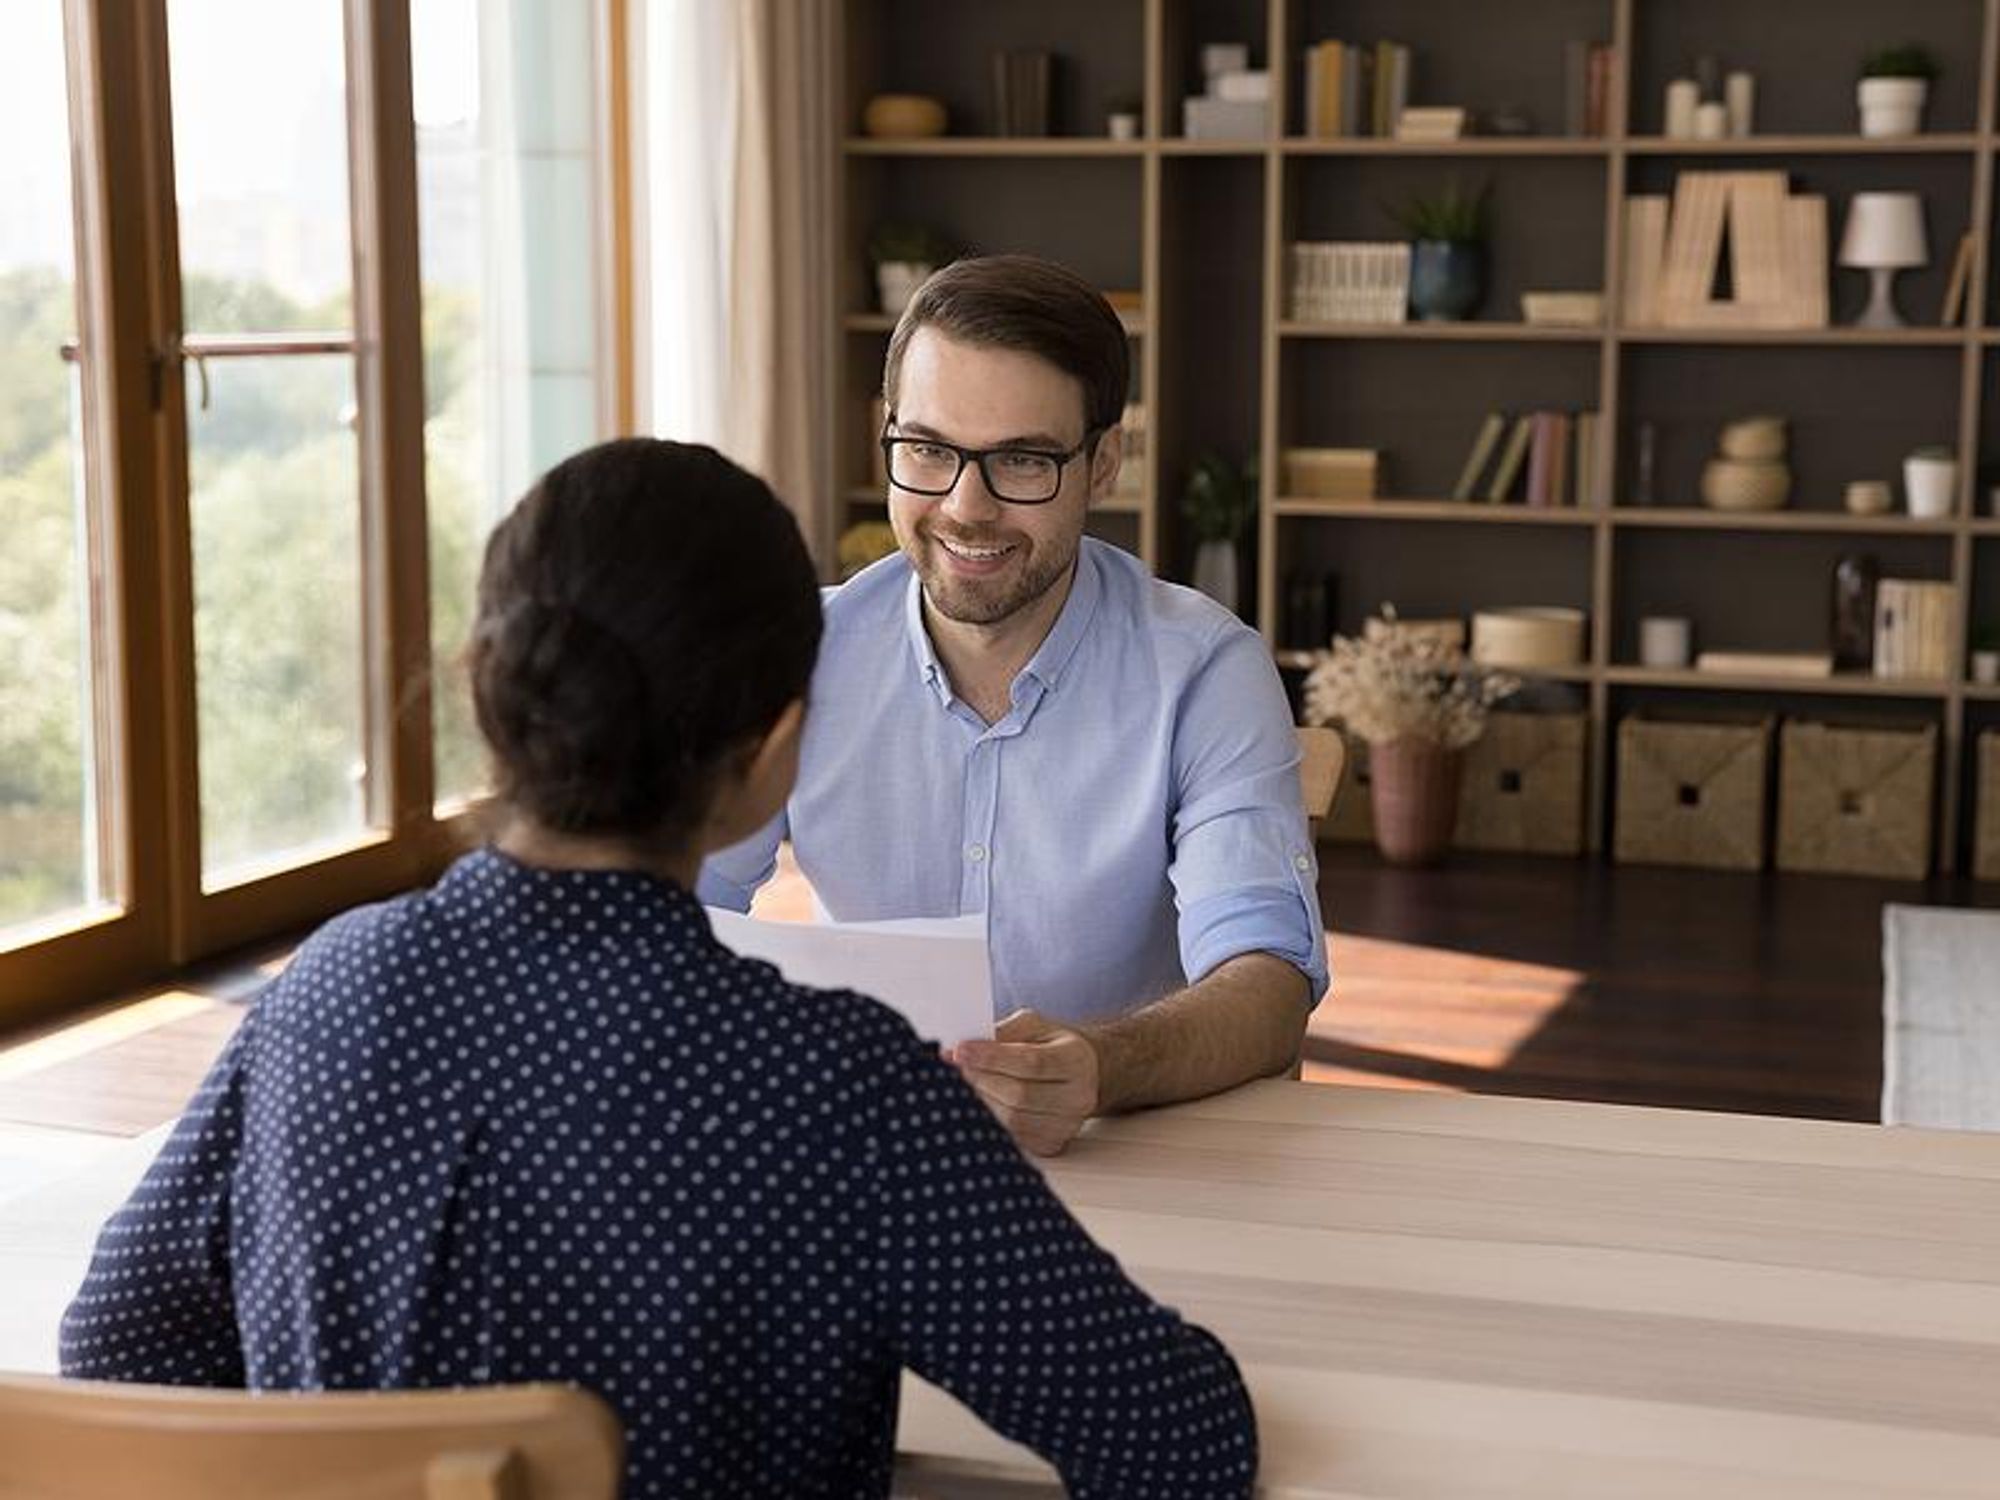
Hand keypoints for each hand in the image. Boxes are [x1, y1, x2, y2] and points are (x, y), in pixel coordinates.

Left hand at [951, 1009, 1100, 1156]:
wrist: (1081, 1074)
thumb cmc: (1052, 1047)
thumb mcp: (1033, 1026)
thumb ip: (1003, 1033)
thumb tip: (962, 1049)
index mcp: (1076, 1060)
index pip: (1032, 1062)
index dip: (992, 1058)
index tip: (960, 1051)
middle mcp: (1078, 1096)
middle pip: (1020, 1095)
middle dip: (979, 1079)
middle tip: (951, 1066)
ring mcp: (1067, 1125)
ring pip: (1012, 1119)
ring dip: (980, 1100)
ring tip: (961, 1083)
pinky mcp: (1052, 1144)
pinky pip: (1013, 1136)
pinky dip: (989, 1119)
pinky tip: (979, 1102)